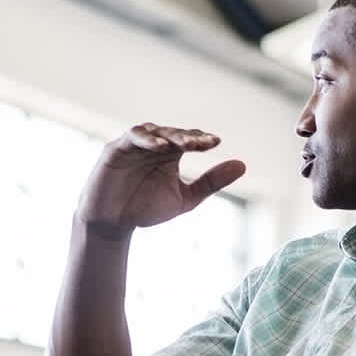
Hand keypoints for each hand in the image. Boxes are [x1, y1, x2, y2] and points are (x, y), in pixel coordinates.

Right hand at [75, 124, 246, 240]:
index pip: (189, 139)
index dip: (201, 140)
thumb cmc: (145, 209)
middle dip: (188, 137)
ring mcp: (134, 145)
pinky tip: (158, 146)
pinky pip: (131, 138)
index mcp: (170, 153)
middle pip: (173, 133)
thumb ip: (211, 182)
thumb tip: (243, 165)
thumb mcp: (185, 198)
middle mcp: (153, 145)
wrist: (111, 224)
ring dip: (169, 135)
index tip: (215, 143)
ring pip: (154, 131)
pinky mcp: (115, 149)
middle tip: (202, 143)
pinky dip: (145, 139)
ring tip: (184, 143)